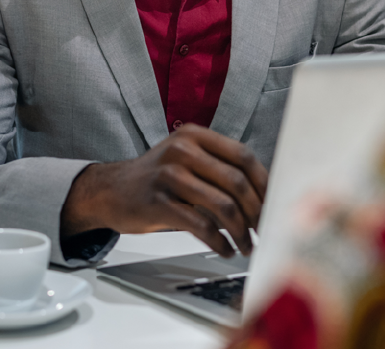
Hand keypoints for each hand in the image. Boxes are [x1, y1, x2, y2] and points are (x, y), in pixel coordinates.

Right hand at [60, 124, 268, 256]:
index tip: (273, 204)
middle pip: (236, 182)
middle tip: (263, 230)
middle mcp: (182, 150)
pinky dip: (218, 242)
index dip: (264, 183)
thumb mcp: (185, 159)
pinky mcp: (158, 203)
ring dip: (240, 231)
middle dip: (256, 211)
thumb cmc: (157, 179)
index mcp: (194, 136)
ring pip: (222, 206)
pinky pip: (200, 225)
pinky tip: (223, 249)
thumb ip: (218, 168)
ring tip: (245, 245)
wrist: (110, 191)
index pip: (243, 156)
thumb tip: (263, 194)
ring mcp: (168, 175)